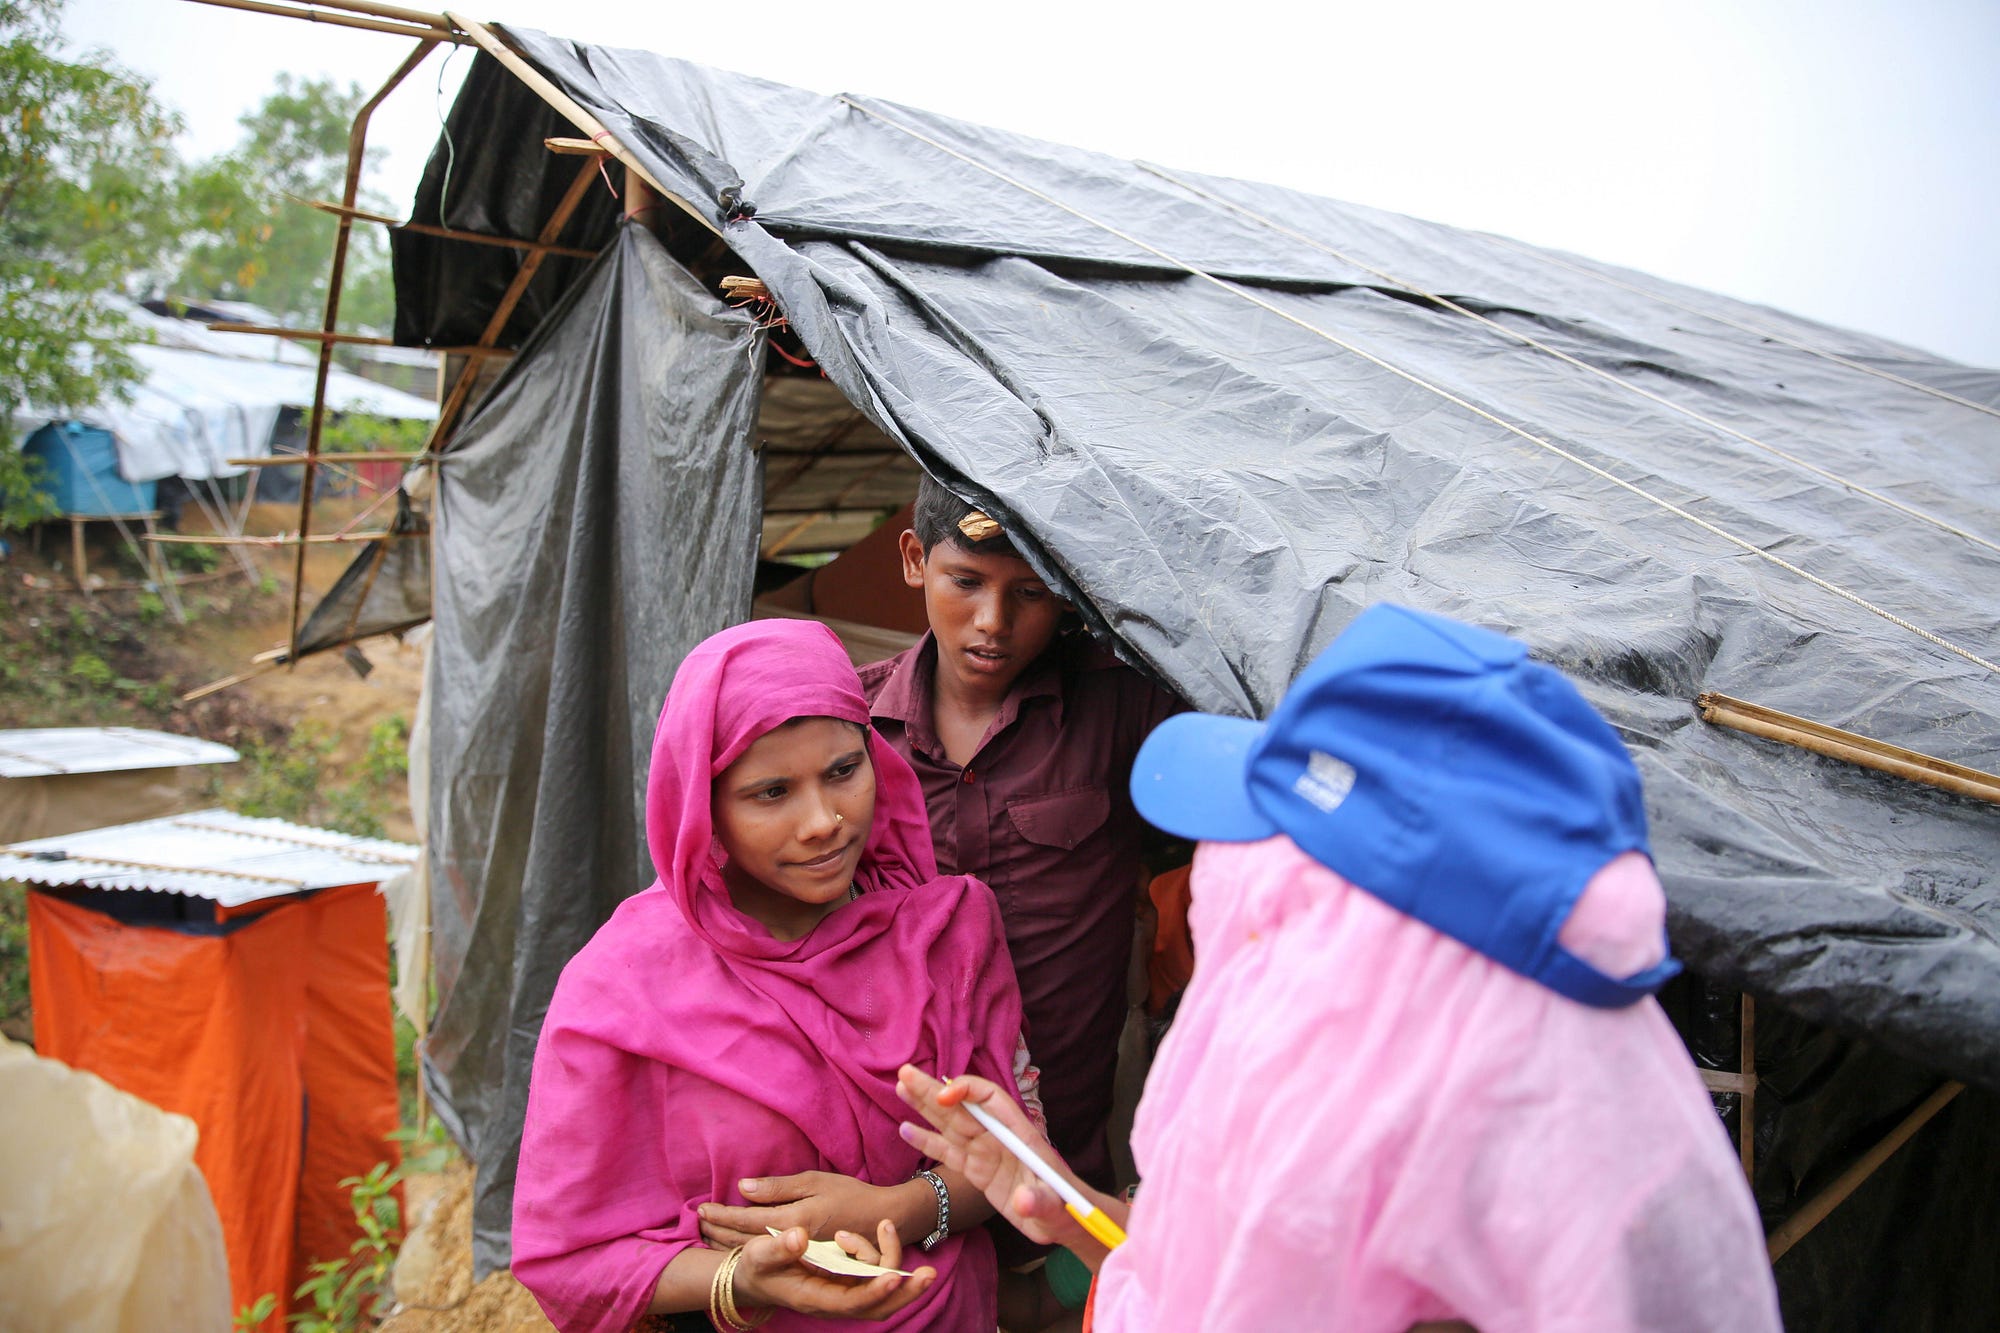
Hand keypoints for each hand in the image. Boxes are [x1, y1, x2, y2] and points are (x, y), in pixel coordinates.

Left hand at [699, 1171, 919, 1248]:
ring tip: (707, 1237)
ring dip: (727, 1244)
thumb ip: (779, 1187)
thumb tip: (743, 1187)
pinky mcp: (803, 1262)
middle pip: (744, 1240)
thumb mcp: (816, 1181)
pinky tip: (735, 1249)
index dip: (723, 1214)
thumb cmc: (851, 1195)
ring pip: (753, 1252)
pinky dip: (746, 1252)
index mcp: (793, 1220)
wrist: (885, 1220)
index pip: (747, 1220)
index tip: (702, 1208)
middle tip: (698, 1222)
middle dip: (718, 1231)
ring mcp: (797, 1256)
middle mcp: (791, 1243)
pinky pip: (766, 1257)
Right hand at [734, 1222, 934, 1320]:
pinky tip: (882, 1230)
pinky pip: (876, 1276)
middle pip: (877, 1307)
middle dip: (904, 1293)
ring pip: (881, 1293)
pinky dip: (885, 1256)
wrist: (754, 1275)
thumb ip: (778, 1248)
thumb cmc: (756, 1265)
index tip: (892, 1278)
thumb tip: (798, 1237)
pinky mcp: (848, 1281)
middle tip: (929, 1273)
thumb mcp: (759, 1254)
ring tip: (886, 1225)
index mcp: (814, 1298)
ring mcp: (844, 1292)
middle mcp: (834, 1301)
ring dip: (895, 1264)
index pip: (851, 1303)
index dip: (873, 1293)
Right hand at [893, 1066, 1088, 1251]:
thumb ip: (1039, 1202)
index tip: (944, 1098)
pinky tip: (906, 1129)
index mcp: (1018, 1133)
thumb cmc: (1064, 1209)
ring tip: (901, 1087)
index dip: (967, 1091)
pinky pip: (947, 1152)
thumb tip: (1023, 1202)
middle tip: (905, 1072)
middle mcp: (997, 1137)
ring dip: (925, 1106)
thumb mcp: (1055, 1207)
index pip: (991, 1100)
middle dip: (934, 1090)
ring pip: (949, 1124)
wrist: (1060, 1223)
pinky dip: (926, 1141)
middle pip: (962, 1107)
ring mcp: (984, 1152)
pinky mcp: (975, 1171)